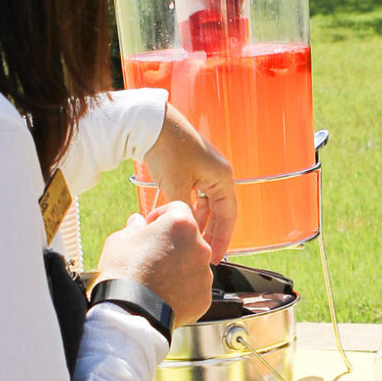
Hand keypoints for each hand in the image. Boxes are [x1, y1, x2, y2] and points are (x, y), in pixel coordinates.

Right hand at [96, 200, 212, 325]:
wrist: (129, 312)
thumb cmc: (123, 273)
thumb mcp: (121, 239)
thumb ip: (134, 227)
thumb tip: (138, 222)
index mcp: (181, 225)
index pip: (177, 209)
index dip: (162, 216)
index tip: (151, 227)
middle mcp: (200, 246)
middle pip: (189, 238)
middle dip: (173, 243)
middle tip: (152, 256)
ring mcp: (204, 273)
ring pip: (193, 264)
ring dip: (179, 267)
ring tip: (156, 279)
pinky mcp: (204, 297)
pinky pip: (195, 288)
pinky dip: (183, 290)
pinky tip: (164, 294)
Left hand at [144, 105, 237, 261]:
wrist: (152, 123)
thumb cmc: (169, 149)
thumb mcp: (177, 186)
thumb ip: (184, 213)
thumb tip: (185, 234)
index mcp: (223, 177)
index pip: (229, 216)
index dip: (223, 239)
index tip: (216, 257)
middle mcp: (218, 174)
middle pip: (219, 211)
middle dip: (211, 233)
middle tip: (203, 253)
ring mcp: (205, 170)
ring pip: (206, 204)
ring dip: (199, 222)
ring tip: (190, 240)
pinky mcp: (192, 167)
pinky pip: (196, 194)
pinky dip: (189, 209)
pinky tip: (180, 220)